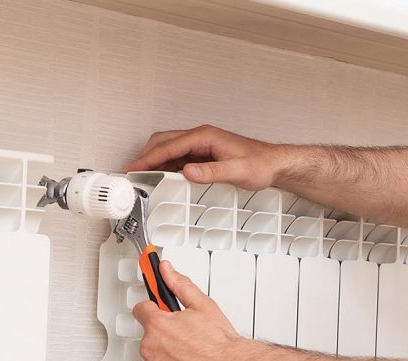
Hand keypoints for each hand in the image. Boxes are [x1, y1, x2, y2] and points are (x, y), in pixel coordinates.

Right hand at [125, 125, 278, 189]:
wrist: (274, 164)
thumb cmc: (260, 164)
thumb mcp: (236, 171)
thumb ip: (211, 172)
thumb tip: (187, 172)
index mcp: (205, 136)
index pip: (169, 146)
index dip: (149, 157)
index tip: (134, 167)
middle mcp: (201, 137)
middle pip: (164, 142)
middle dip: (146, 156)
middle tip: (133, 172)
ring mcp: (203, 145)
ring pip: (171, 149)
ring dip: (156, 162)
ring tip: (144, 177)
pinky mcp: (205, 154)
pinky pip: (180, 157)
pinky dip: (168, 166)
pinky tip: (165, 177)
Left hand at [133, 261, 246, 360]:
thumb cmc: (220, 341)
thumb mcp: (202, 305)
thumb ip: (179, 285)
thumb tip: (166, 270)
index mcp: (157, 324)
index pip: (141, 310)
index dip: (154, 310)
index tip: (160, 312)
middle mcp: (150, 346)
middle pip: (150, 336)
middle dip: (165, 336)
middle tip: (187, 339)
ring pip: (154, 359)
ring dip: (167, 357)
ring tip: (191, 357)